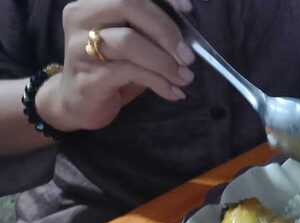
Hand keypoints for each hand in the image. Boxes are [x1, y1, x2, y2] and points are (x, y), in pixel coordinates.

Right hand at [36, 0, 195, 130]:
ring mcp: (80, 46)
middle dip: (165, 30)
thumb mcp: (133, 44)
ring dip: (164, 61)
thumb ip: (151, 32)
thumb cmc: (113, 69)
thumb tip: (188, 35)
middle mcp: (82, 18)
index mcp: (93, 3)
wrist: (80, 104)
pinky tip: (173, 92)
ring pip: (128, 41)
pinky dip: (158, 82)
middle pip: (128, 5)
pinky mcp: (87, 76)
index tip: (187, 9)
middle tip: (188, 56)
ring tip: (184, 78)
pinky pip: (129, 72)